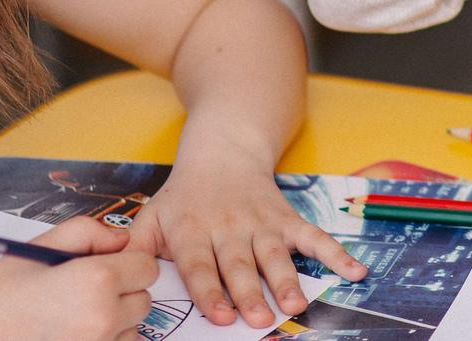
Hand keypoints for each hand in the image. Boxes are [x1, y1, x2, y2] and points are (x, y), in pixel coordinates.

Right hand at [0, 216, 156, 340]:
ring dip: (114, 324)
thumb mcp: (40, 246)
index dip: (127, 264)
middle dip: (122, 294)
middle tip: (82, 293)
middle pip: (144, 301)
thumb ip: (88, 232)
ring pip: (131, 331)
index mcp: (96, 281)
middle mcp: (102, 319)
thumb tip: (122, 240)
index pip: (147, 267)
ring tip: (72, 318)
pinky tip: (71, 334)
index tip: (103, 267)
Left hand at [128, 150, 365, 327]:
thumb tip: (117, 280)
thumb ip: (133, 250)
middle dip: (250, 292)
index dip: (210, 291)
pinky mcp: (286, 217)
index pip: (201, 264)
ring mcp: (261, 221)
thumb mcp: (150, 216)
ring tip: (296, 303)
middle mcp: (228, 226)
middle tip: (259, 319)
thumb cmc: (183, 196)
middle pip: (240, 263)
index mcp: (192, 229)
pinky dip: (336, 253)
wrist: (223, 151)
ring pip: (275, 253)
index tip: (220, 315)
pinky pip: (314, 235)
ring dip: (287, 279)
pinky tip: (354, 270)